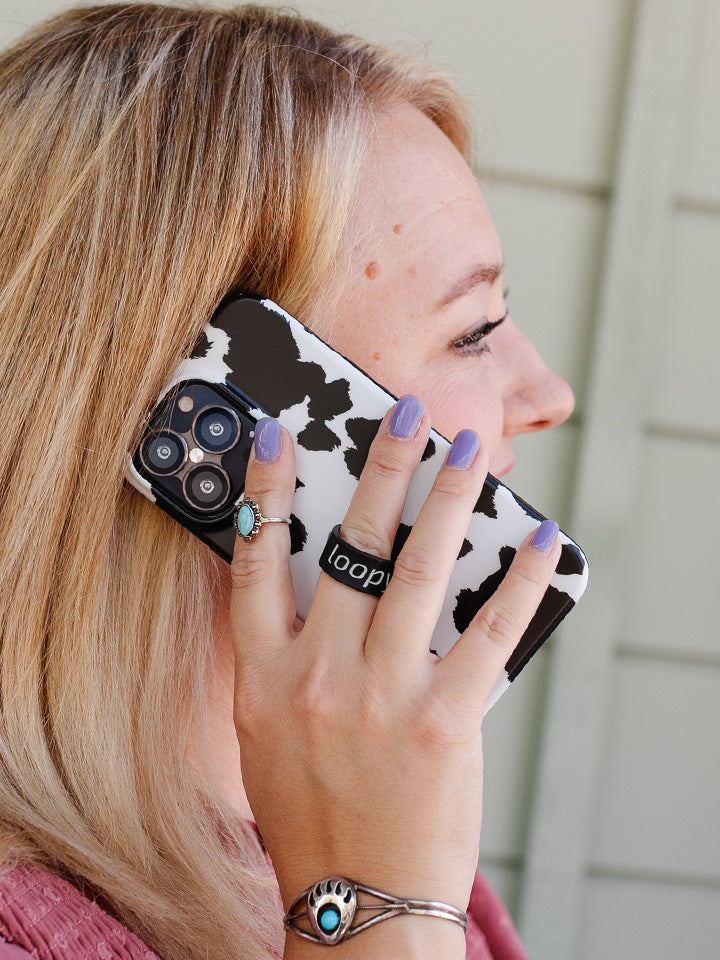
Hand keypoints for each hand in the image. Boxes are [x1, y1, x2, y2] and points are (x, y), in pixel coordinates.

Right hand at [230, 401, 559, 928]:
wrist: (358, 900)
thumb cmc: (309, 812)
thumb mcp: (267, 730)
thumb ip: (286, 654)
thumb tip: (327, 575)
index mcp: (265, 677)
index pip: (258, 560)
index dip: (265, 488)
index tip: (278, 433)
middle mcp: (320, 676)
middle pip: (353, 545)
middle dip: (381, 466)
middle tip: (404, 411)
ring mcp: (384, 696)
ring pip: (419, 569)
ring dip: (447, 498)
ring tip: (467, 450)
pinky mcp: (444, 722)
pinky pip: (487, 632)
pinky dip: (517, 579)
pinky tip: (537, 540)